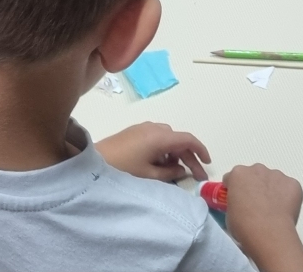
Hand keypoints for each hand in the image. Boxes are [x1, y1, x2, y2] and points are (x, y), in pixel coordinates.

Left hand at [95, 123, 209, 182]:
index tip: (207, 164)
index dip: (200, 150)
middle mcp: (154, 128)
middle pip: (178, 139)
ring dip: (175, 153)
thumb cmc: (124, 169)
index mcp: (160, 137)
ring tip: (175, 172)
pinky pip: (156, 138)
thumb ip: (170, 172)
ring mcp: (143, 128)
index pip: (188, 139)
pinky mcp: (135, 131)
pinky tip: (160, 164)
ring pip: (168, 138)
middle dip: (189, 157)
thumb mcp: (150, 175)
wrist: (95, 161)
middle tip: (195, 176)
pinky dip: (164, 149)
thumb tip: (183, 169)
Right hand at [223, 164, 302, 269]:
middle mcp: (257, 169)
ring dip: (271, 191)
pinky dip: (287, 197)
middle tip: (256, 207)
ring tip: (272, 211)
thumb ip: (235, 202)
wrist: (269, 233)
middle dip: (255, 187)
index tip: (239, 202)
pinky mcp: (293, 183)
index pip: (233, 178)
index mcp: (238, 174)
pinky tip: (284, 212)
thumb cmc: (244, 226)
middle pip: (254, 175)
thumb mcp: (229, 214)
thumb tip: (242, 207)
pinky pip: (288, 188)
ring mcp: (277, 175)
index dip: (236, 191)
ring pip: (273, 180)